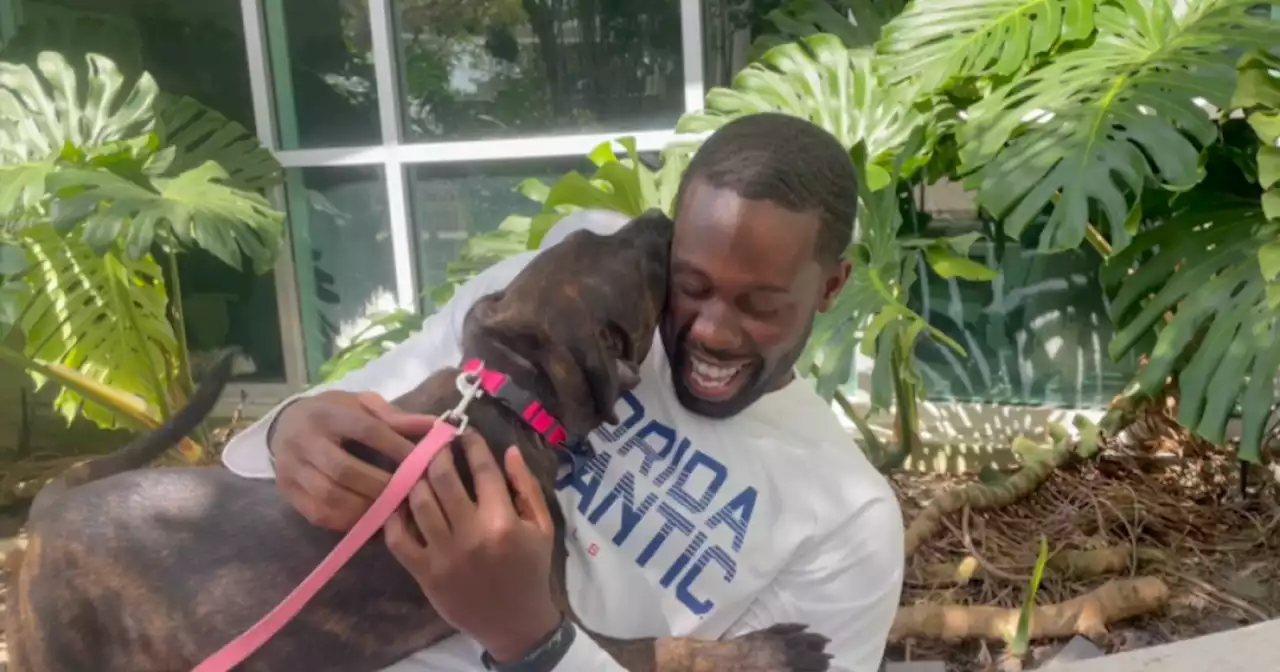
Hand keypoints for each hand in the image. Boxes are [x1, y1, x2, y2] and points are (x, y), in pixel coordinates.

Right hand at [270, 390, 435, 530]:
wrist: (285, 424)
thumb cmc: (333, 413)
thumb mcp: (361, 404)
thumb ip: (395, 416)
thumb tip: (434, 426)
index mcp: (326, 413)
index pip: (366, 430)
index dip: (396, 447)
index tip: (421, 461)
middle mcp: (303, 440)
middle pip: (345, 469)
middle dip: (381, 484)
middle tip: (409, 493)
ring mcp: (291, 469)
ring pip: (330, 496)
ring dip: (366, 507)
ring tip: (392, 510)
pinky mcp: (287, 492)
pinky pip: (319, 514)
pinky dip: (348, 521)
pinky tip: (370, 520)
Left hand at [384, 428, 560, 662]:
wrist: (515, 622)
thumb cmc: (531, 570)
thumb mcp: (542, 527)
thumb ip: (526, 487)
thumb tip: (508, 450)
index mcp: (503, 522)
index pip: (482, 470)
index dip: (472, 445)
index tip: (465, 433)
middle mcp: (470, 534)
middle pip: (443, 479)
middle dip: (437, 453)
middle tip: (436, 445)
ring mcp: (443, 555)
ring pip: (418, 503)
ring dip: (415, 479)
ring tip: (417, 469)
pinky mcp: (424, 573)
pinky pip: (398, 539)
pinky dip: (394, 517)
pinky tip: (399, 503)